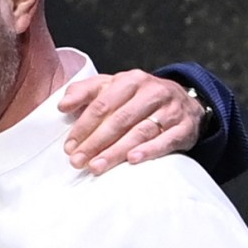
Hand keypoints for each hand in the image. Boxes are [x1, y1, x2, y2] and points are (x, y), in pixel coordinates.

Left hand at [58, 70, 203, 174]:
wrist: (185, 102)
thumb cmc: (139, 97)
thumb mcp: (112, 87)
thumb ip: (85, 92)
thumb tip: (63, 105)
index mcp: (131, 80)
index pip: (102, 104)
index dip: (84, 126)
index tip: (69, 146)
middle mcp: (152, 92)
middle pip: (119, 120)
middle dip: (95, 142)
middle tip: (78, 161)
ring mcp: (170, 110)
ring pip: (140, 131)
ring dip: (116, 151)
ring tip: (97, 166)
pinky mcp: (184, 128)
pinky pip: (166, 140)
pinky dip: (149, 150)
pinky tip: (132, 160)